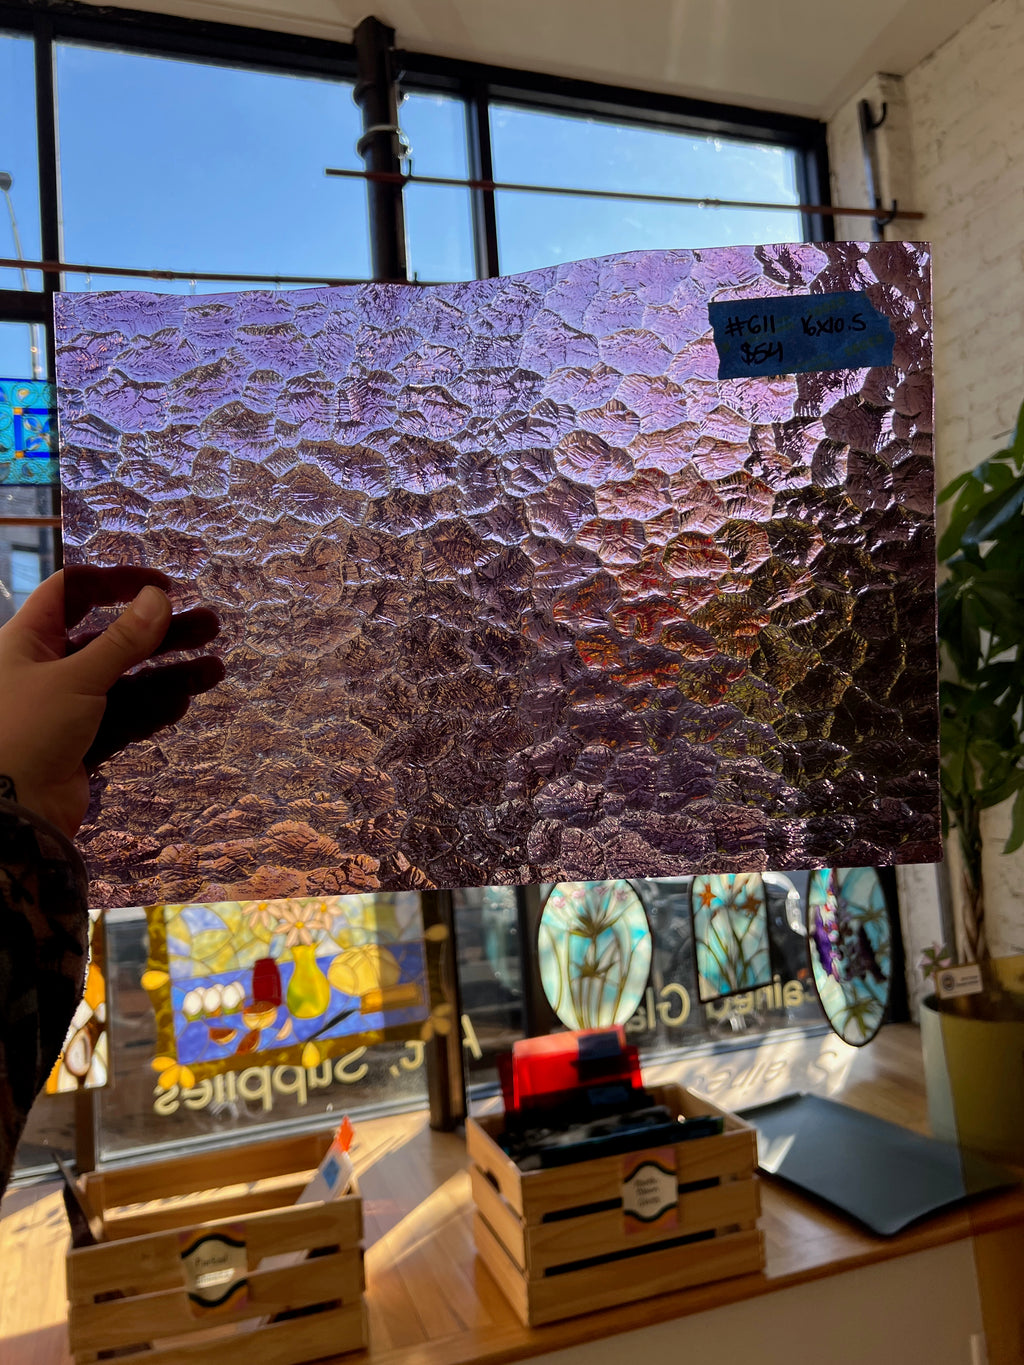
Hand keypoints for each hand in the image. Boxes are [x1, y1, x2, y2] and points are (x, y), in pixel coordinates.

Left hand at [0, 566, 223, 838]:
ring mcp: (65, 707)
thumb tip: (159, 597)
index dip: (115, 582)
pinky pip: (123, 717)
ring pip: (124, 681)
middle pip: (109, 637)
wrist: (10, 813)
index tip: (161, 585)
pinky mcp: (81, 742)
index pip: (71, 592)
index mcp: (27, 640)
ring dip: (168, 673)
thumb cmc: (27, 730)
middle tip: (209, 626)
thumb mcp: (77, 677)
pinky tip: (184, 702)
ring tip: (216, 669)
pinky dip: (152, 709)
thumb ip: (122, 640)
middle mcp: (45, 668)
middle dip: (160, 632)